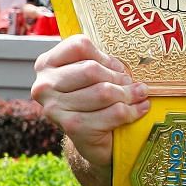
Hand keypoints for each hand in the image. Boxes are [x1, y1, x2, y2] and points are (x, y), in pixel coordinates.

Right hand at [30, 34, 149, 172]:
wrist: (88, 140)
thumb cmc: (91, 100)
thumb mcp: (90, 76)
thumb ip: (100, 63)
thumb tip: (127, 66)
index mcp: (47, 64)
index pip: (79, 45)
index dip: (104, 56)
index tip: (117, 68)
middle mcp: (45, 85)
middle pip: (92, 70)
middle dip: (119, 77)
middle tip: (133, 83)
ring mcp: (55, 108)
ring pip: (104, 92)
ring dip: (129, 94)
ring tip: (140, 95)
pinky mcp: (72, 127)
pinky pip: (113, 113)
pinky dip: (132, 111)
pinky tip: (140, 108)